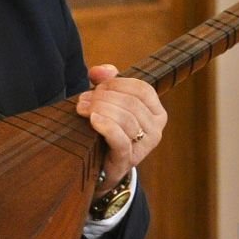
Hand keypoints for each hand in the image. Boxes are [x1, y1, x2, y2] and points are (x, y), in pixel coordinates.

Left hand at [76, 64, 166, 182]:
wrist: (101, 167)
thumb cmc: (107, 131)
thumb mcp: (109, 103)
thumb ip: (106, 82)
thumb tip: (98, 70)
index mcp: (156, 112)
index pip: (142, 89)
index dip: (117, 83)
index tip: (96, 87)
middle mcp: (156, 129)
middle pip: (132, 103)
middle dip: (104, 97)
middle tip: (83, 100)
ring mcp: (145, 146)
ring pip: (127, 119)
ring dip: (101, 109)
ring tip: (82, 109)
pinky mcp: (129, 159)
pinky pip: (121, 140)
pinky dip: (106, 126)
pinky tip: (93, 120)